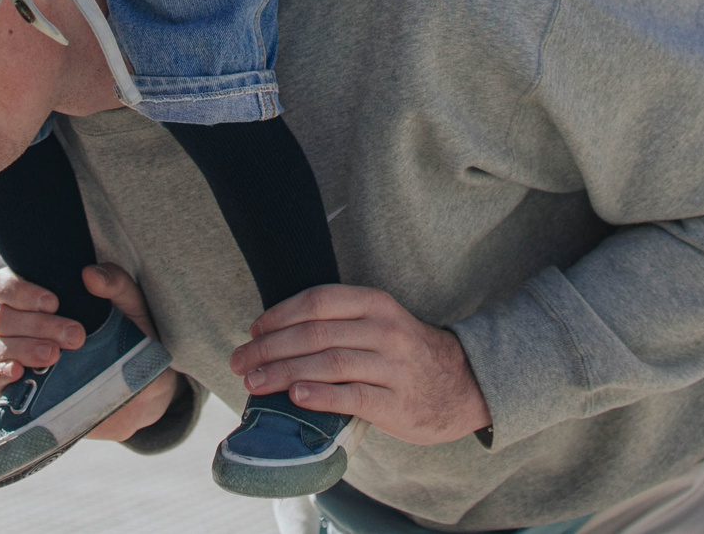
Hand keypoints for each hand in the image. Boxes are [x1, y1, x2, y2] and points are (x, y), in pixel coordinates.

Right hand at [0, 264, 183, 441]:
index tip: (53, 302)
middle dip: (37, 325)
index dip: (19, 291)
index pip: (3, 285)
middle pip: (3, 318)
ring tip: (56, 356)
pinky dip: (0, 374)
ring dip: (25, 348)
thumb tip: (89, 274)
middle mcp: (20, 326)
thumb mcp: (131, 307)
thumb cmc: (130, 338)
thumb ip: (116, 284)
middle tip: (75, 336)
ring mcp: (16, 358)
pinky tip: (19, 372)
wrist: (142, 391)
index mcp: (38, 299)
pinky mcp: (17, 391)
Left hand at [227, 284, 491, 446]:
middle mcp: (384, 329)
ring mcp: (392, 366)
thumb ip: (338, 323)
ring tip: (254, 383)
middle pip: (315, 334)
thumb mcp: (379, 323)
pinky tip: (296, 397)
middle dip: (270, 348)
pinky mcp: (397, 402)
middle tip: (240, 362)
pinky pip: (352, 396)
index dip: (279, 316)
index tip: (253, 332)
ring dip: (284, 372)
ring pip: (329, 363)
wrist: (463, 385)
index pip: (317, 301)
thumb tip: (274, 336)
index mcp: (375, 303)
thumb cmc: (405, 354)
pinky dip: (321, 395)